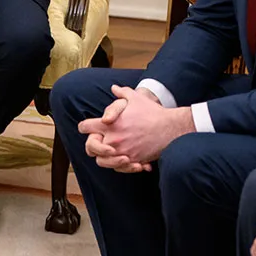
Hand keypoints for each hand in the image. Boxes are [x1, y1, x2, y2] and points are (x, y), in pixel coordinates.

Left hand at [78, 86, 193, 171]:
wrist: (170, 128)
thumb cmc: (152, 112)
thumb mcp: (135, 98)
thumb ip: (121, 93)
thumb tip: (113, 88)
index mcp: (109, 124)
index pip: (85, 127)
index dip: (85, 127)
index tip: (88, 127)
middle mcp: (112, 139)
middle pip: (90, 148)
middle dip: (92, 145)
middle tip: (99, 142)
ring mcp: (122, 152)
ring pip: (102, 161)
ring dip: (104, 157)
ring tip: (112, 152)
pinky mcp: (132, 161)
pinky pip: (119, 168)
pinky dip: (120, 164)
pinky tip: (126, 159)